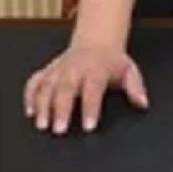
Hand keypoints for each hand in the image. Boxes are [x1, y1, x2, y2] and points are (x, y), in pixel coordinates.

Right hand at [23, 44, 148, 134]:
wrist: (97, 41)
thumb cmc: (111, 61)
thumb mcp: (128, 70)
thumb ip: (135, 87)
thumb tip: (143, 103)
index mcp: (97, 69)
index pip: (94, 88)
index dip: (91, 107)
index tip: (89, 125)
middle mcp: (76, 69)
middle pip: (66, 88)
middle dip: (61, 108)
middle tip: (59, 129)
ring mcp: (60, 69)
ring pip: (47, 85)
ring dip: (42, 105)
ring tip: (42, 124)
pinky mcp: (48, 70)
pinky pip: (35, 81)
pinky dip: (30, 95)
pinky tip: (30, 111)